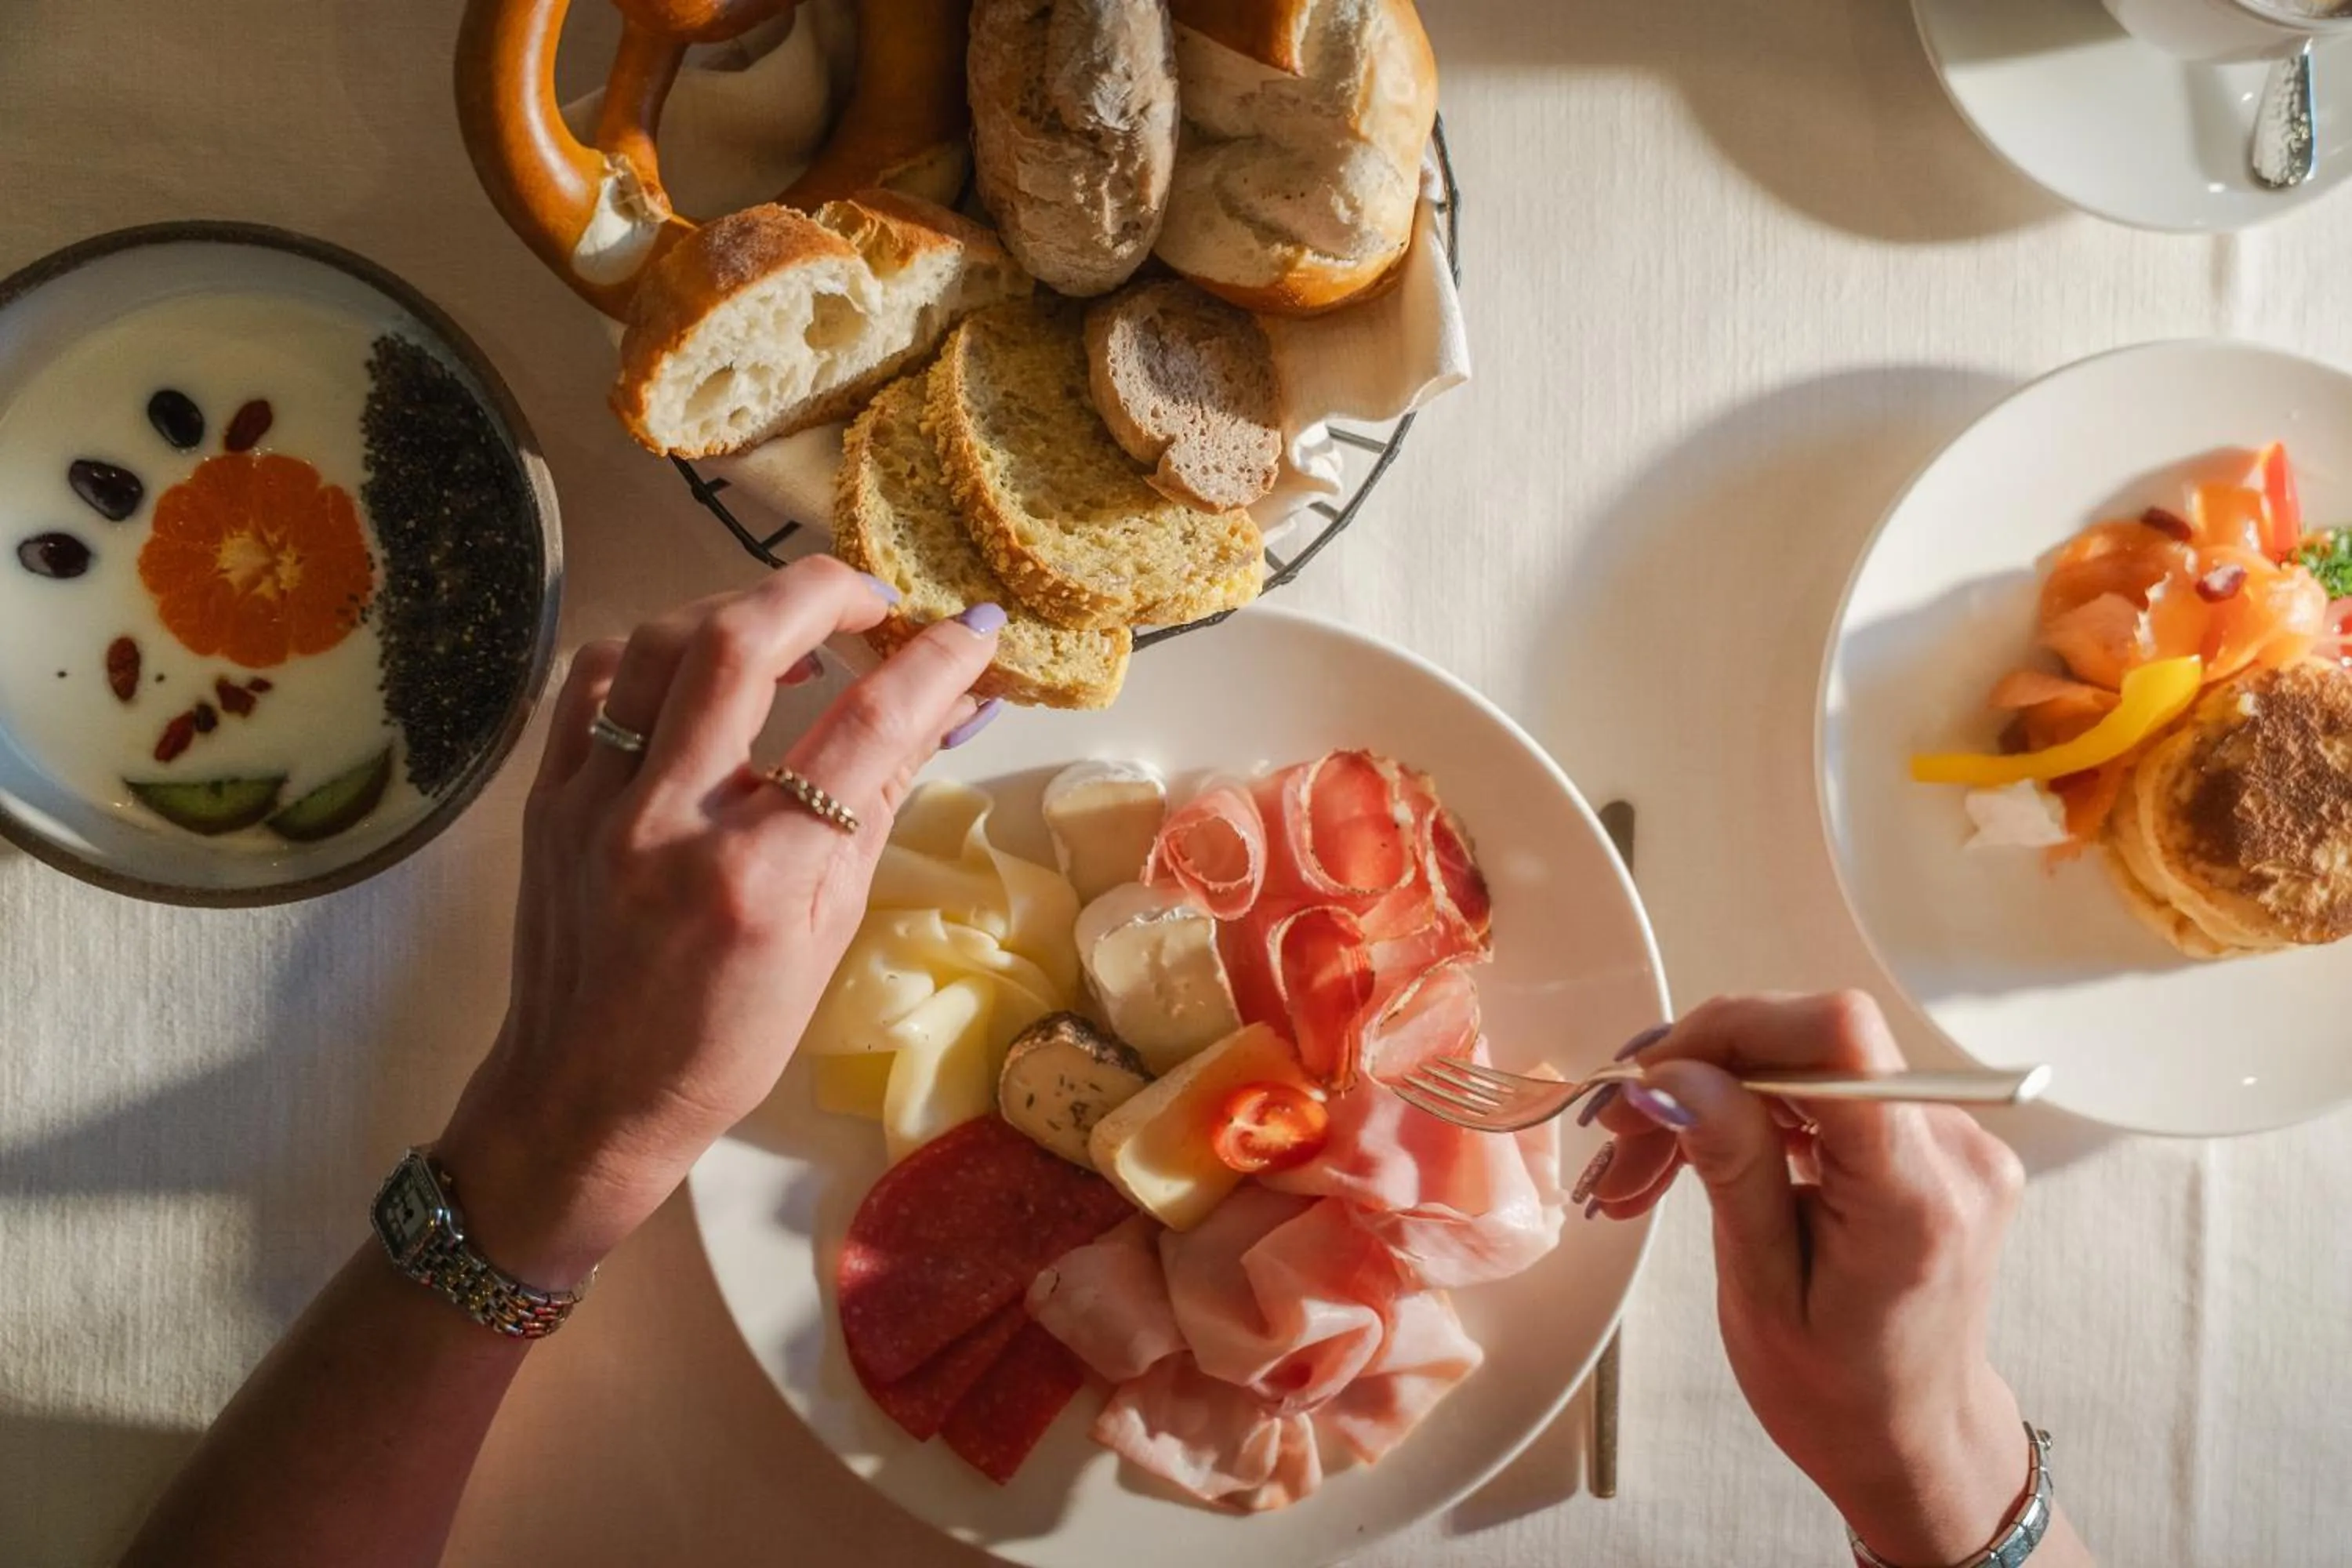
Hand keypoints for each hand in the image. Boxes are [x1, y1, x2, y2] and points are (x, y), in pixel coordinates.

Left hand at [434, 560, 1002, 1285]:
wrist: (585, 1098)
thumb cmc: (726, 1037)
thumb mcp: (829, 931)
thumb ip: (880, 802)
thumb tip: (951, 704)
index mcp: (756, 878)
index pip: (864, 729)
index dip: (933, 664)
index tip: (975, 632)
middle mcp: (665, 825)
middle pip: (741, 644)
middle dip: (823, 593)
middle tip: (873, 600)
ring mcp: (590, 803)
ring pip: (658, 642)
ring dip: (738, 610)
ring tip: (794, 631)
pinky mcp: (544, 796)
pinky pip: (595, 679)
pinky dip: (658, 649)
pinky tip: (702, 666)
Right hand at [1590, 993, 2031, 1565]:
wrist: (1915, 1436)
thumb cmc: (1837, 1390)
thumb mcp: (1761, 1291)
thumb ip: (1731, 1167)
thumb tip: (1672, 1075)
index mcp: (1916, 1196)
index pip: (1837, 1038)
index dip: (1732, 1031)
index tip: (1651, 1080)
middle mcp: (1954, 1150)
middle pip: (1810, 1042)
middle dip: (1699, 1070)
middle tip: (1619, 1138)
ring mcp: (1951, 1138)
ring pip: (1806, 1060)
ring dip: (1712, 1092)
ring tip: (1640, 1165)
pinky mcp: (1933, 1137)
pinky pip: (1827, 1086)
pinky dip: (1750, 1107)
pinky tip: (1694, 1151)